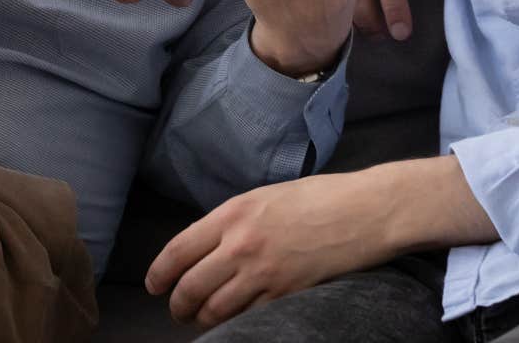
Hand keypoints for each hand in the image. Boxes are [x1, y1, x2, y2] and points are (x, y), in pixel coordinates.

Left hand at [143, 171, 391, 327]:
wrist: (364, 211)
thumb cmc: (319, 197)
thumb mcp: (266, 196)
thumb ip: (234, 221)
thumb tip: (208, 246)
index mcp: (233, 214)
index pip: (178, 251)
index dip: (159, 274)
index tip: (154, 285)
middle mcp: (241, 245)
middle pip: (190, 287)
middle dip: (178, 305)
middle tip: (178, 309)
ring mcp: (263, 273)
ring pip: (215, 309)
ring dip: (203, 318)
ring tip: (203, 317)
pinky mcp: (286, 294)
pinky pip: (248, 317)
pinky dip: (236, 322)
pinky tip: (236, 318)